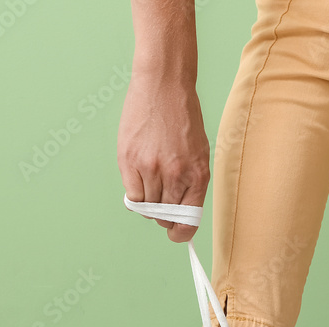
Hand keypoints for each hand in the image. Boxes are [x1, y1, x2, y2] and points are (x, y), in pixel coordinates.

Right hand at [117, 72, 209, 241]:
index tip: (176, 236)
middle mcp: (175, 174)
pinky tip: (139, 181)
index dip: (181, 233)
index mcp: (198, 174)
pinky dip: (135, 195)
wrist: (163, 87)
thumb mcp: (199, 153)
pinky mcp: (129, 159)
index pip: (188, 219)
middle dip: (164, 217)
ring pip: (148, 207)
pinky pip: (131, 195)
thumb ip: (191, 183)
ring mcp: (151, 167)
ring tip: (152, 184)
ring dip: (149, 204)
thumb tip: (180, 213)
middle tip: (162, 207)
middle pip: (166, 215)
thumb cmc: (183, 120)